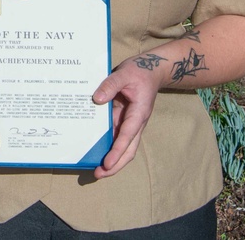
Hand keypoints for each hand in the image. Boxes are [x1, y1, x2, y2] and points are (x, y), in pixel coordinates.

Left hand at [90, 59, 163, 179]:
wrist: (151, 69)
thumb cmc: (139, 72)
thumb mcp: (124, 73)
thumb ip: (111, 85)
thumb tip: (96, 100)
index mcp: (138, 113)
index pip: (127, 135)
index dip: (117, 151)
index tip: (107, 163)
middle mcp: (135, 122)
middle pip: (128, 150)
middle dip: (115, 165)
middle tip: (98, 174)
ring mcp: (129, 122)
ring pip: (122, 146)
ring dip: (111, 158)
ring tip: (95, 169)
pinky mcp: (122, 118)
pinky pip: (115, 135)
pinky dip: (107, 145)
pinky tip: (94, 149)